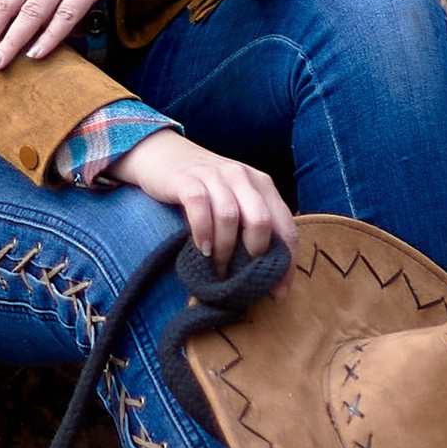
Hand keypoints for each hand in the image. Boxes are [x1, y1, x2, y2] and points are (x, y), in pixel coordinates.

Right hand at [113, 125, 295, 266]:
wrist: (160, 153)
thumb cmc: (202, 186)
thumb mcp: (233, 198)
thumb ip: (250, 223)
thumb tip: (264, 273)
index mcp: (261, 184)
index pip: (286, 227)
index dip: (286, 263)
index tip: (278, 294)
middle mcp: (242, 176)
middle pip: (261, 221)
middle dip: (254, 256)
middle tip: (241, 277)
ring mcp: (214, 176)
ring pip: (230, 218)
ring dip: (224, 251)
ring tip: (217, 270)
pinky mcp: (187, 180)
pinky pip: (199, 207)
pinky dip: (202, 232)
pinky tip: (201, 249)